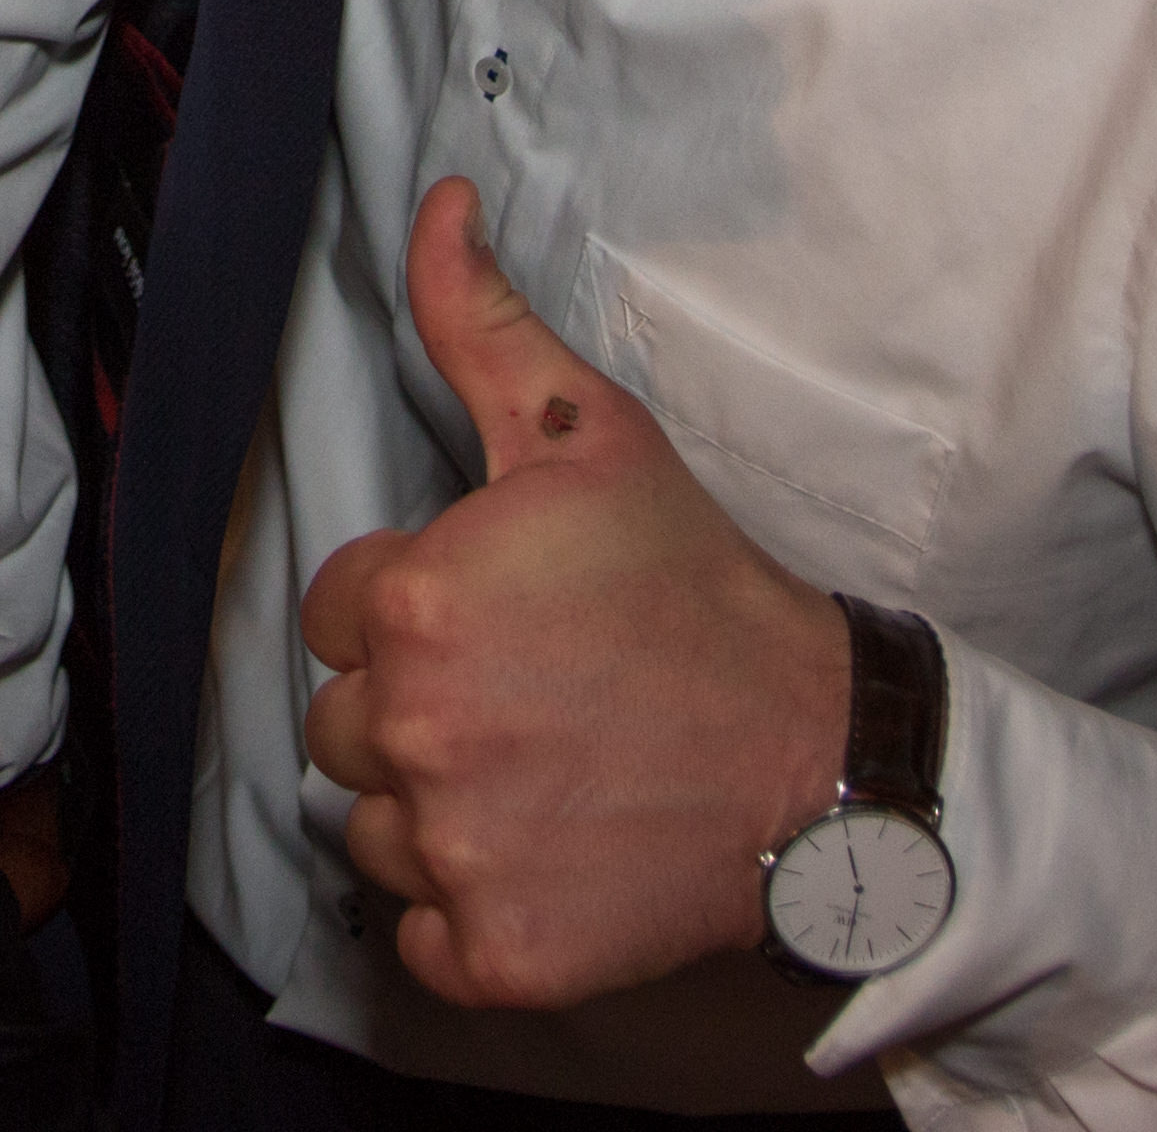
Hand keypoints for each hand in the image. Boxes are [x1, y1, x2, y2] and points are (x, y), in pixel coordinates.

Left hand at [298, 180, 847, 1010]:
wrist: (817, 755)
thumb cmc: (695, 587)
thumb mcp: (589, 434)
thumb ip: (480, 322)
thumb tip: (434, 203)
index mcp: (414, 604)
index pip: (339, 611)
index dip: (413, 605)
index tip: (504, 615)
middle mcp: (414, 730)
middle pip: (344, 722)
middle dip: (418, 703)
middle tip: (531, 692)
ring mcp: (450, 851)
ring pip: (373, 827)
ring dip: (436, 804)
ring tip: (544, 766)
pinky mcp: (492, 953)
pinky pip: (418, 932)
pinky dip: (467, 906)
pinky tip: (546, 850)